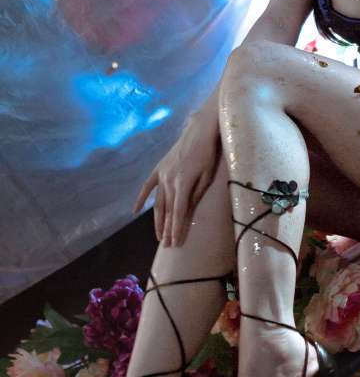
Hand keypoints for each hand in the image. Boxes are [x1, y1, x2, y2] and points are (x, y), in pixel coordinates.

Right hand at [133, 121, 220, 246]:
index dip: (177, 230)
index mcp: (183, 184)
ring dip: (157, 220)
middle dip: (167, 229)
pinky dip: (141, 199)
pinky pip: (147, 187)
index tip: (175, 244)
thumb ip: (196, 195)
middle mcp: (169, 181)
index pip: (179, 213)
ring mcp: (162, 174)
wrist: (199, 130)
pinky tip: (135, 211)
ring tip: (158, 235)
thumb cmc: (208, 153)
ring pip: (157, 202)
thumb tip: (187, 214)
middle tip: (167, 245)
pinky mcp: (159, 168)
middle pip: (167, 211)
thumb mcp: (207, 176)